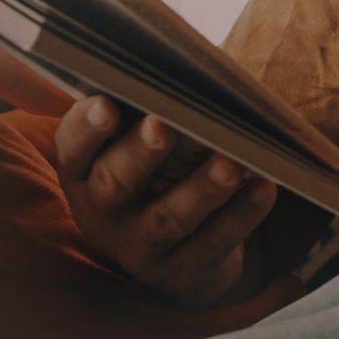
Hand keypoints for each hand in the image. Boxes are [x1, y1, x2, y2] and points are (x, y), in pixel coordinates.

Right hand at [49, 98, 278, 310]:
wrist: (169, 260)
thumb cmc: (153, 179)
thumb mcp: (132, 152)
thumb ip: (144, 115)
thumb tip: (183, 67)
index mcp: (84, 173)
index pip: (73, 147)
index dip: (86, 127)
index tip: (106, 103)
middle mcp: (103, 212)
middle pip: (116, 182)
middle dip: (139, 152)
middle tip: (162, 125)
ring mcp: (140, 247)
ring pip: (169, 218)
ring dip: (201, 189)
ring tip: (230, 163)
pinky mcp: (182, 271)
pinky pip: (213, 242)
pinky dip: (241, 216)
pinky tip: (265, 187)